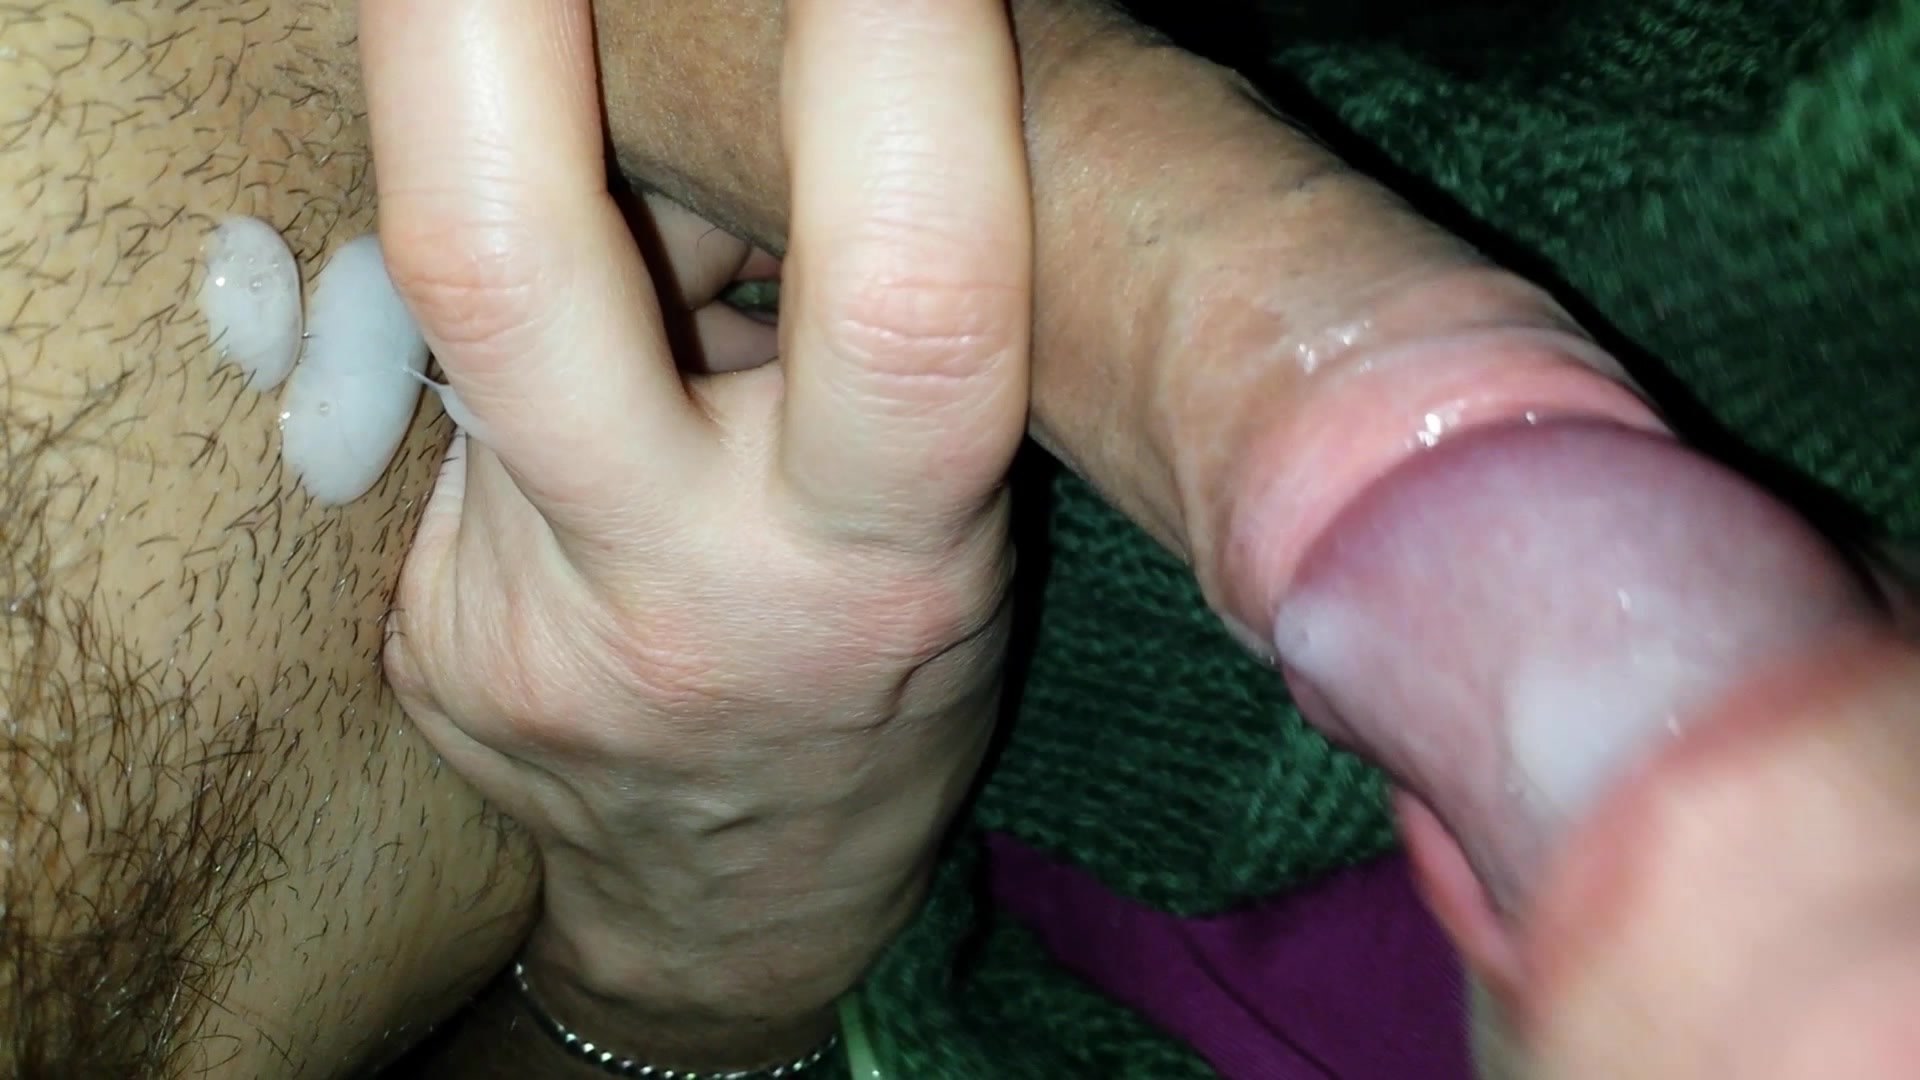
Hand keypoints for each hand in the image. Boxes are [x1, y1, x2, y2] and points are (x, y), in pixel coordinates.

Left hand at [360, 0, 1030, 1068]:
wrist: (743, 896)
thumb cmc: (887, 678)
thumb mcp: (941, 518)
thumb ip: (843, 324)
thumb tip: (727, 102)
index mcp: (878, 562)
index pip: (900, 301)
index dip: (892, 83)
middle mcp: (679, 596)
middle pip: (505, 269)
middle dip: (468, 32)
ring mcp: (511, 626)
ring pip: (454, 304)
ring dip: (537, 204)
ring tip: (654, 293)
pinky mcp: (418, 640)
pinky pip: (439, 403)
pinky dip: (520, 352)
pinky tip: (589, 425)